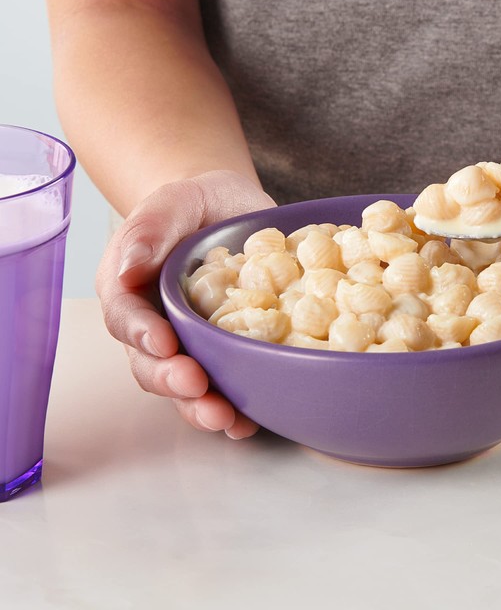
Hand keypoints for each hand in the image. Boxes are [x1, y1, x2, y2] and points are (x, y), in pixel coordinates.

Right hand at [96, 170, 276, 437]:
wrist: (231, 209)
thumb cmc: (194, 204)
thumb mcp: (172, 202)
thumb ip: (149, 230)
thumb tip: (127, 269)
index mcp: (130, 290)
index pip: (126, 318)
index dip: (142, 335)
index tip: (164, 344)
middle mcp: (154, 325)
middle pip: (151, 365)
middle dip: (173, 382)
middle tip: (198, 387)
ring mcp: (191, 343)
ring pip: (185, 387)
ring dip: (202, 408)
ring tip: (227, 420)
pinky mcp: (226, 351)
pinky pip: (225, 386)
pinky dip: (236, 408)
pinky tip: (251, 421)